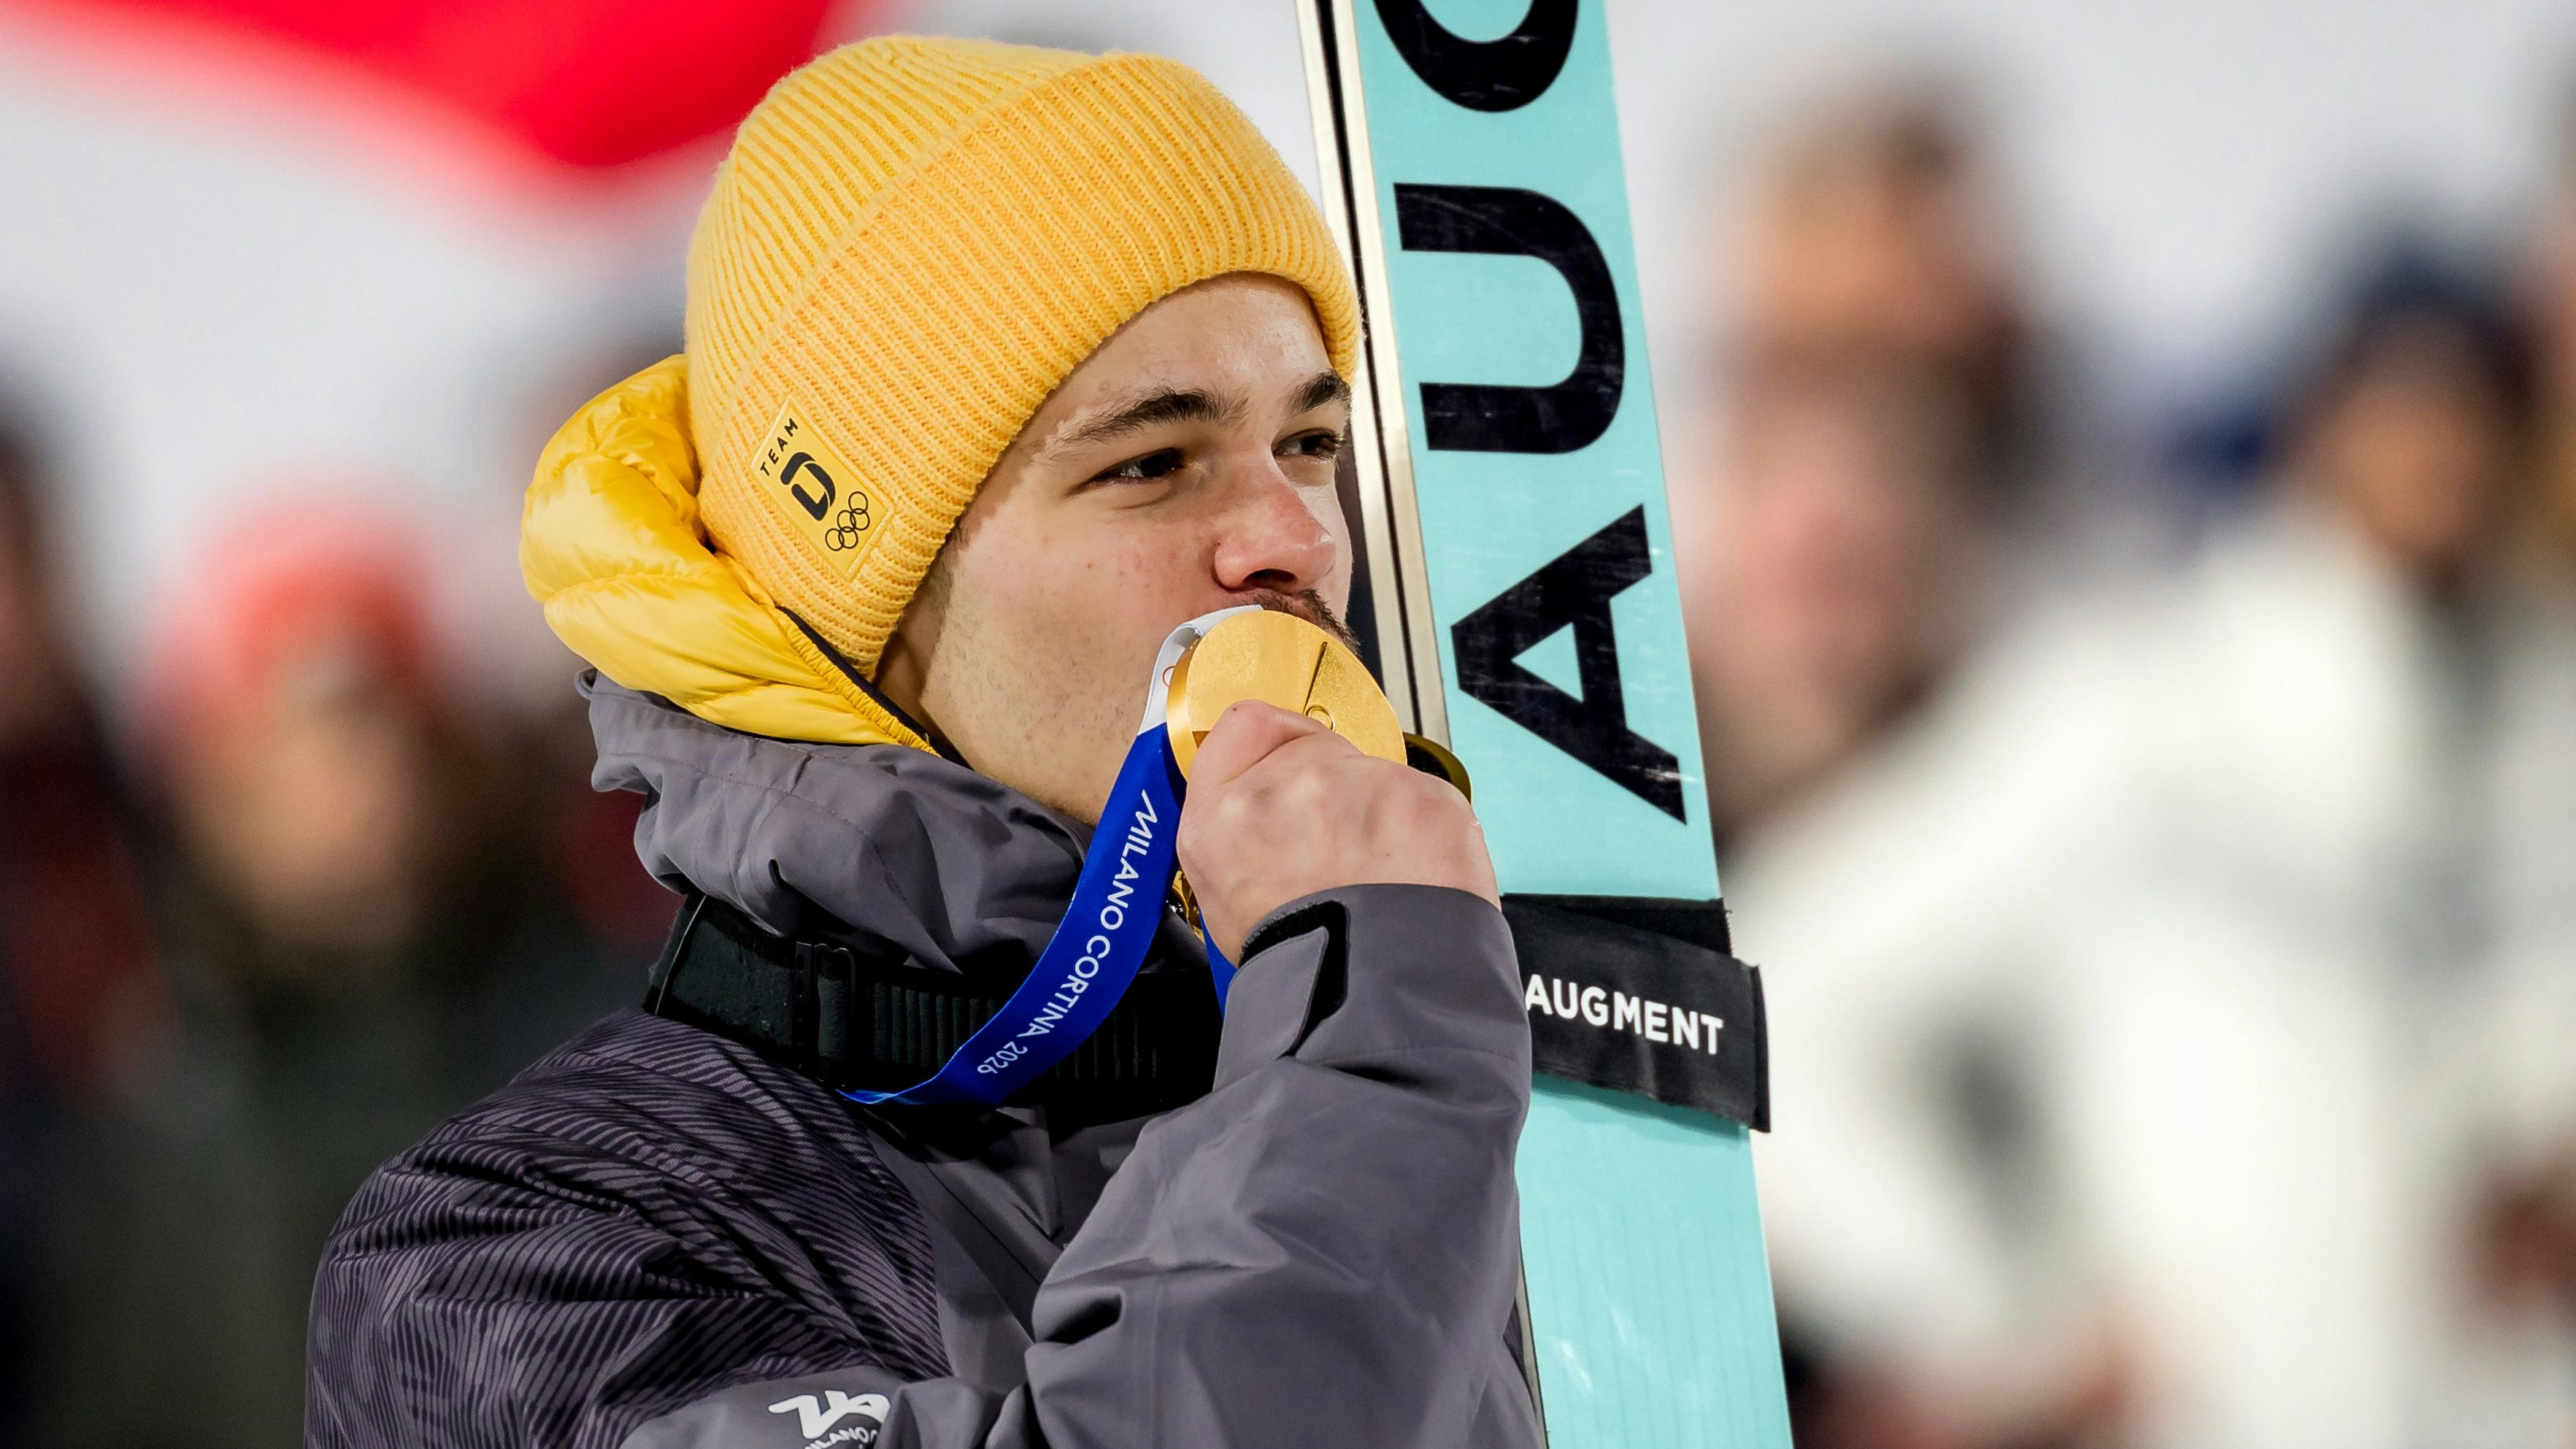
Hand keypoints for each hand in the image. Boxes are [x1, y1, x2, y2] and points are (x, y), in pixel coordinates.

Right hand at [1176, 700, 1498, 959]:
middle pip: (1319, 751)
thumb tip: (1266, 807)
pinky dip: (1427, 835)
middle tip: (1342, 855)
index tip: (1292, 761)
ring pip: (1376, 778)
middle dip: (1334, 794)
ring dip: (1382, 818)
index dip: (1275, 743)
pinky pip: (1426, 800)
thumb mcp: (1224, 902)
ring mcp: (1359, 785)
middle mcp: (1286, 787)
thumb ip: (1238, 831)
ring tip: (1381, 885)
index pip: (1247, 725)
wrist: (1374, 1003)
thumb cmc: (1304, 968)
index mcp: (1223, 816)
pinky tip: (1414, 882)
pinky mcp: (1423, 797)